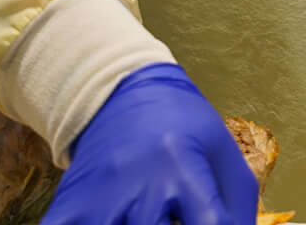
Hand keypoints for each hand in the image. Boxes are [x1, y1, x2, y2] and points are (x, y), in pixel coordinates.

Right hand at [40, 63, 258, 224]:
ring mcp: (99, 201)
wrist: (124, 93)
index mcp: (185, 169)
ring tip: (145, 220)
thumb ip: (239, 212)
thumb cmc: (184, 129)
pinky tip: (109, 223)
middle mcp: (140, 186)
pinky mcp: (66, 210)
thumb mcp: (224, 157)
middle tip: (175, 221)